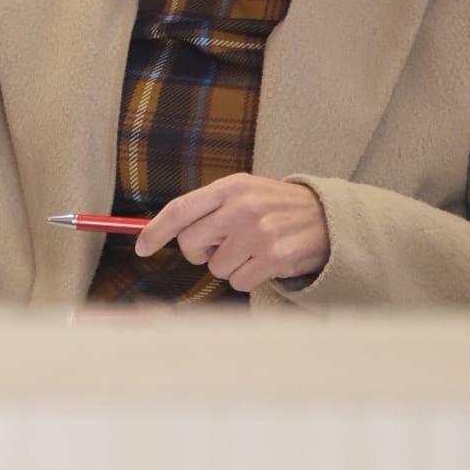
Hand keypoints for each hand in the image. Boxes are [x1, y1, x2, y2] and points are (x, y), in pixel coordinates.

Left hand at [134, 174, 329, 293]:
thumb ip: (210, 207)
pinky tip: (265, 262)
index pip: (180, 210)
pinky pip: (239, 282)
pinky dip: (248, 278)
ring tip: (252, 250)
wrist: (327, 217)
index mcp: (231, 187)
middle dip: (200, 253)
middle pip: (191, 244)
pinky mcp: (273, 258)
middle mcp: (242, 208)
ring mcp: (257, 233)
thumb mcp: (245, 192)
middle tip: (222, 246)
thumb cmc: (277, 207)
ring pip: (215, 268)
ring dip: (229, 266)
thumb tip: (169, 232)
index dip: (155, 231)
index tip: (141, 247)